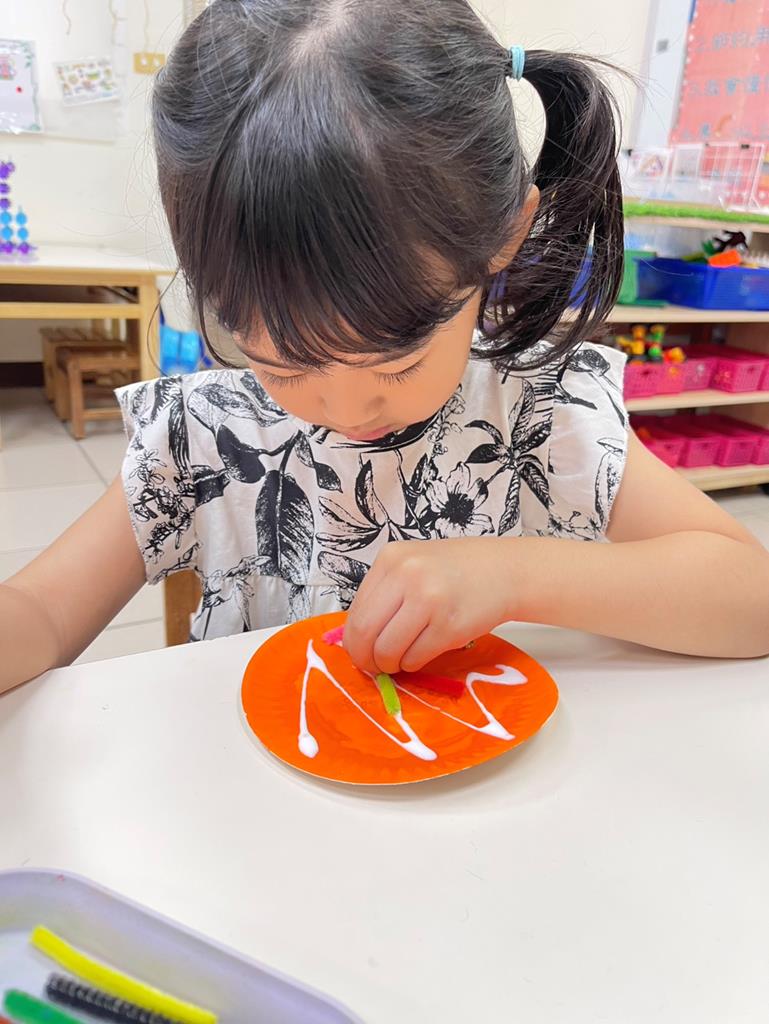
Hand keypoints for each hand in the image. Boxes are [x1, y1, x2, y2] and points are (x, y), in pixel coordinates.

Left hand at [343, 538, 516, 674]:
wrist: (504, 571)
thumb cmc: (455, 571)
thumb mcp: (413, 565)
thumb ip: (384, 593)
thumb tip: (356, 638)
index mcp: (391, 558)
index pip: (355, 611)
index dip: (354, 641)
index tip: (361, 651)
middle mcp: (407, 575)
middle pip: (365, 632)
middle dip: (365, 658)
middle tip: (374, 666)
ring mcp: (429, 600)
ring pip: (388, 650)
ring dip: (390, 664)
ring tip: (402, 658)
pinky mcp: (449, 626)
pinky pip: (415, 658)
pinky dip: (413, 664)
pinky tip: (422, 652)